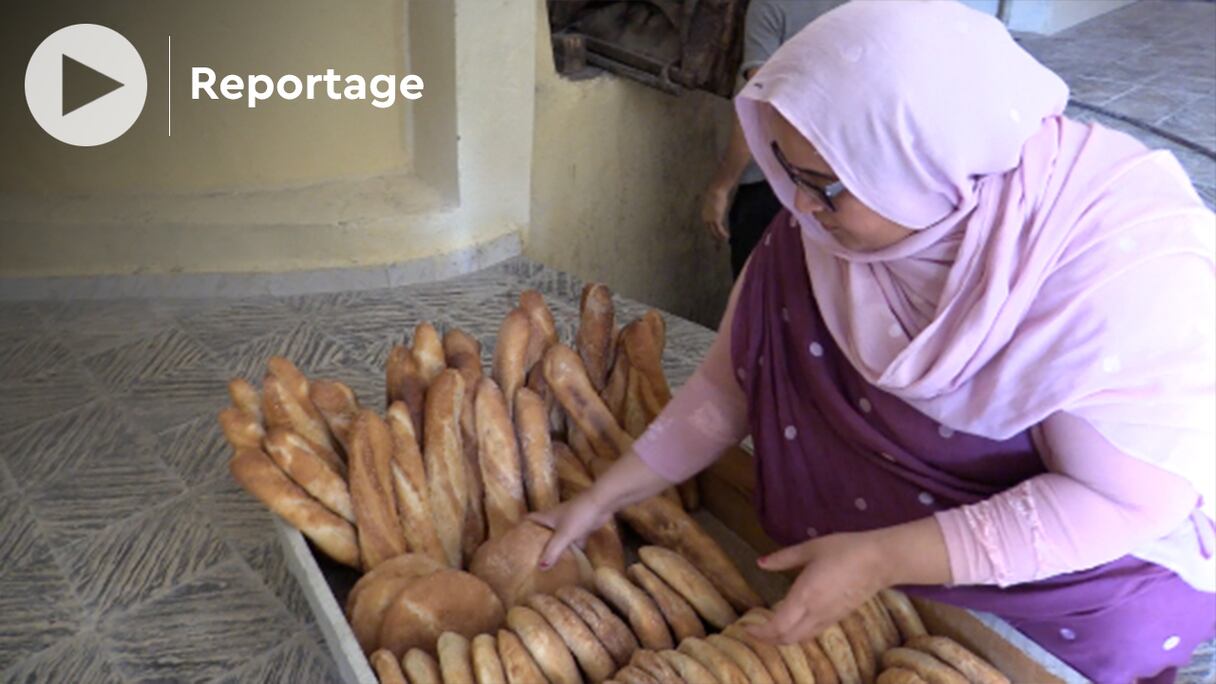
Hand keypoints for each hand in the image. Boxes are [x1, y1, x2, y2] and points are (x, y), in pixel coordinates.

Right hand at [529, 493, 613, 568]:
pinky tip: (572, 561)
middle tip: (530, 556)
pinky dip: (573, 550)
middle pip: (543, 529)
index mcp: (547, 517)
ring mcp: (569, 523)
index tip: (514, 538)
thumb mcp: (563, 535)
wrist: (602, 503)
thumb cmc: (578, 515)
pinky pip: (574, 541)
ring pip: (559, 536)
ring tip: (549, 562)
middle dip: (537, 541)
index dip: (521, 526)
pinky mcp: (582, 528)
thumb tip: (540, 568)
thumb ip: (552, 551)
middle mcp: (556, 519)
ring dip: (555, 546)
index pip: (530, 519)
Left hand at [701, 184, 730, 242]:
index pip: (707, 226)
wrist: (715, 192)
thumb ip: (714, 206)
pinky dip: (723, 234)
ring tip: (725, 239)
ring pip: (714, 232)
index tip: (716, 235)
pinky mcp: (716, 219)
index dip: (711, 231)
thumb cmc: (715, 194)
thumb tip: (717, 204)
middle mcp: (705, 219)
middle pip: (709, 231)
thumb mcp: (713, 202)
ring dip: (720, 237)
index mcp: (704, 215)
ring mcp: (710, 220)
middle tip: (719, 241)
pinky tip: (727, 236)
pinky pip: (719, 229)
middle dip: (715, 236)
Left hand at [746, 531, 887, 644]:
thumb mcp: (811, 548)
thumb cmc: (845, 549)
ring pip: (801, 638)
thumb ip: (784, 558)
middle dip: (768, 639)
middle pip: (787, 638)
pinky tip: (793, 623)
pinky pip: (813, 633)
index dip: (761, 633)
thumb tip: (760, 563)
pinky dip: (798, 634)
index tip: (748, 628)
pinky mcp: (839, 617)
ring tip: (770, 629)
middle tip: (755, 631)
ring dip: (783, 638)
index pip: (778, 626)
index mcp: (805, 596)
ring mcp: (829, 617)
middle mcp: (816, 612)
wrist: (881, 560)